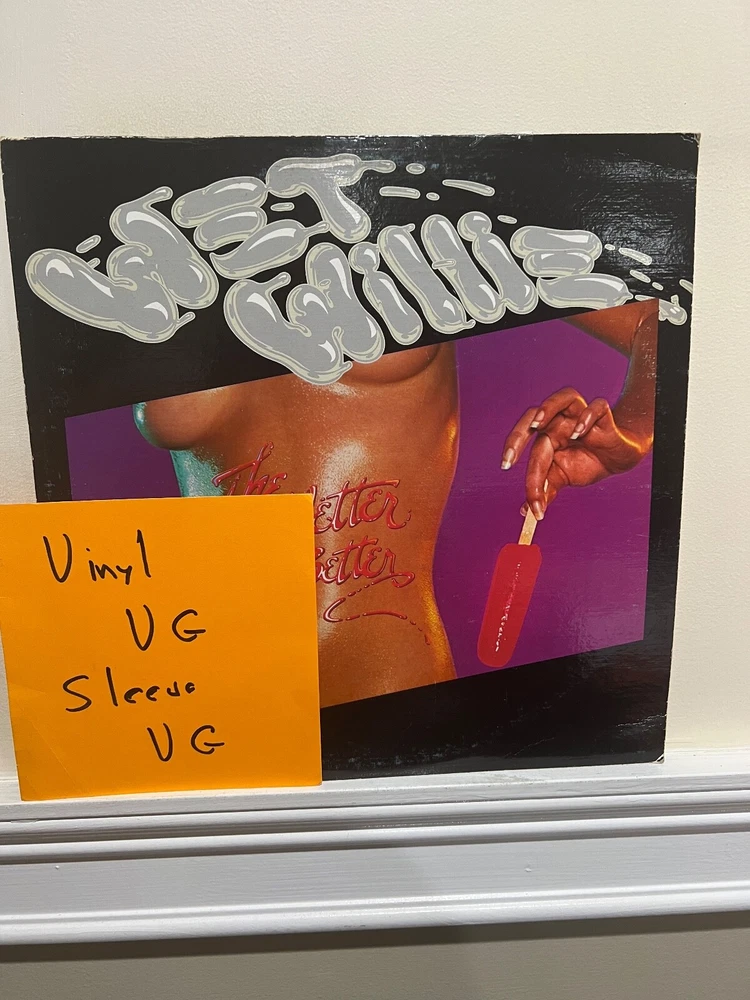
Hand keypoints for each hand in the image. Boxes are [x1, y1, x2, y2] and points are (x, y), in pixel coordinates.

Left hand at [501, 387, 651, 519]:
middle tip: (508, 458)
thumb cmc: (586, 463)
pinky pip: (596, 406)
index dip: (514, 455)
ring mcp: (581, 415)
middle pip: (534, 414)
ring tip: (537, 424)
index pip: (527, 442)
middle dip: (518, 434)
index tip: (505, 470)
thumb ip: (545, 491)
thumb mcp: (562, 478)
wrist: (618, 460)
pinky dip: (587, 417)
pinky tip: (579, 433)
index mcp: (546, 434)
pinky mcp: (604, 415)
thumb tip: (527, 511)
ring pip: (563, 397)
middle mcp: (560, 421)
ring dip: (548, 407)